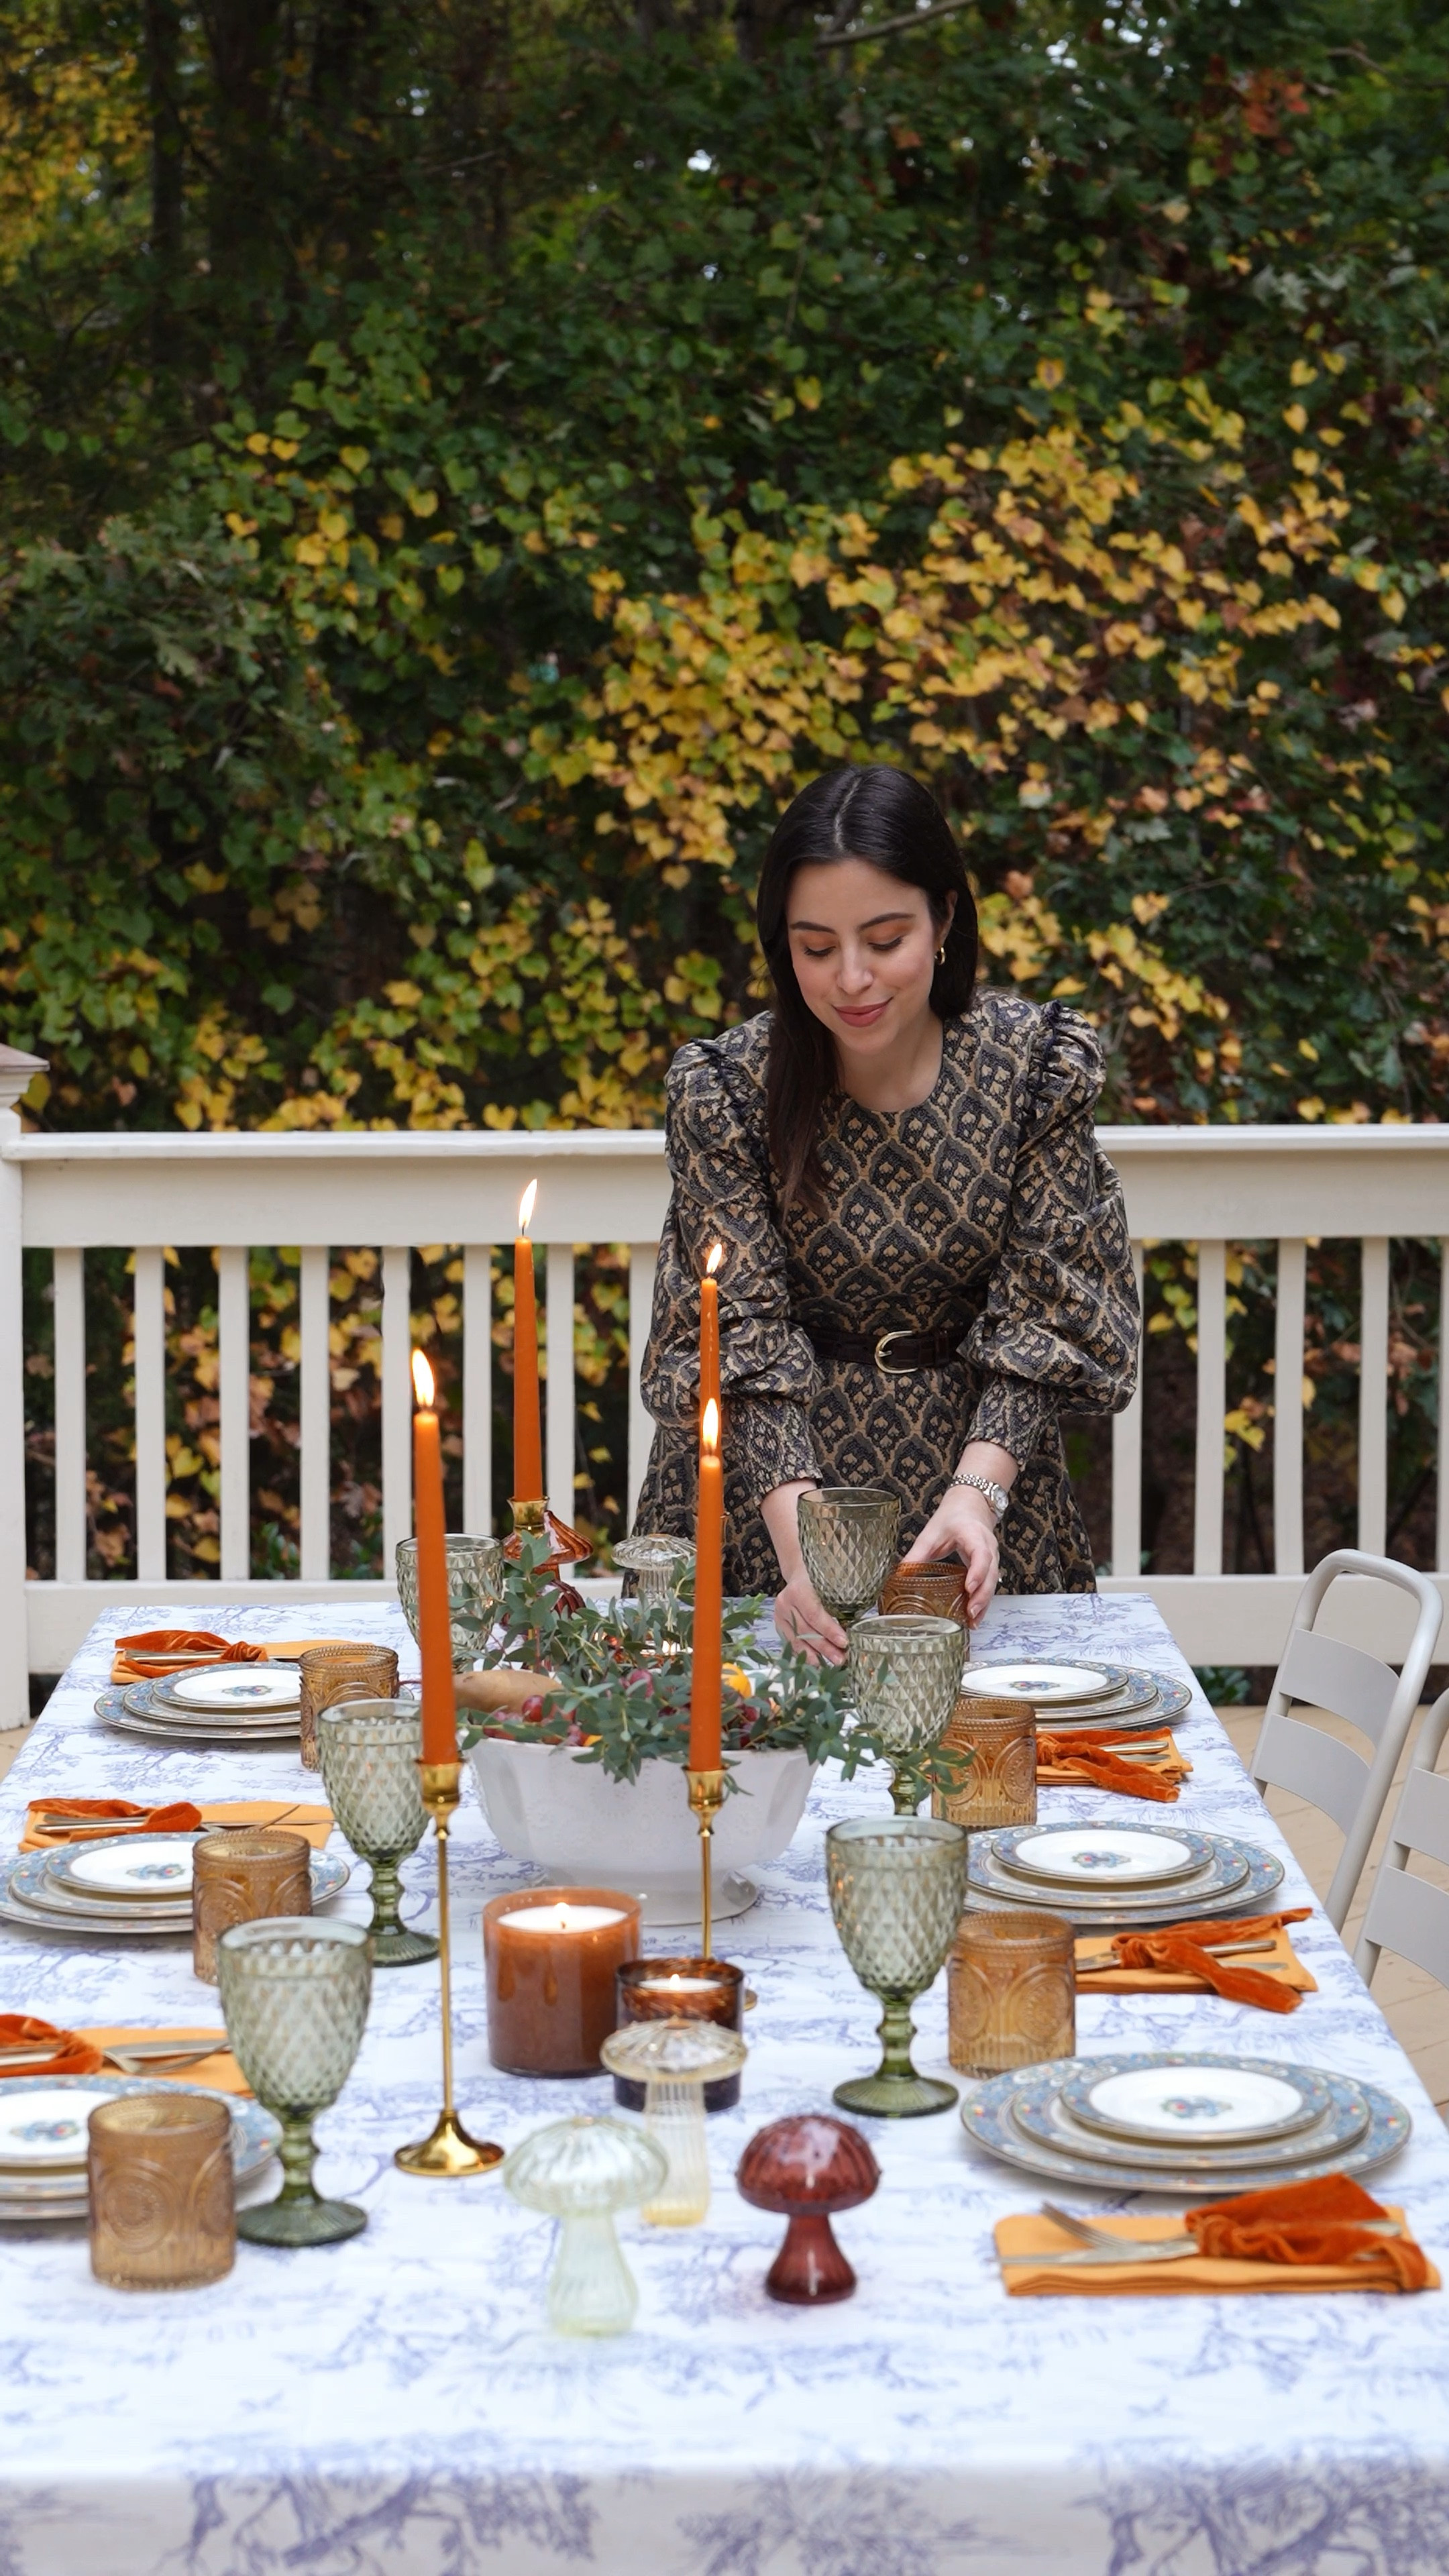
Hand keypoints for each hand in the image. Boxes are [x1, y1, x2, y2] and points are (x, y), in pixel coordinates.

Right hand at [774, 1567, 847, 1665]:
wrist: (799, 1574)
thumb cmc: (819, 1579)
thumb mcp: (829, 1584)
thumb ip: (839, 1603)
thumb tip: (856, 1628)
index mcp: (798, 1590)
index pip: (815, 1615)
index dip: (829, 1631)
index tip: (845, 1643)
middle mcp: (785, 1603)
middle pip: (806, 1630)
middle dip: (825, 1647)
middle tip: (841, 1659)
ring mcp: (779, 1615)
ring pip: (798, 1640)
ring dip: (815, 1655)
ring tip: (831, 1664)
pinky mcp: (778, 1624)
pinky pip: (792, 1643)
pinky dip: (805, 1653)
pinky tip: (817, 1662)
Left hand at [903, 1486, 1000, 1625]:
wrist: (970, 1506)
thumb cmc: (953, 1517)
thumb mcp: (931, 1533)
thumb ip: (916, 1554)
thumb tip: (900, 1574)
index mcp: (973, 1534)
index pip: (981, 1554)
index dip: (977, 1572)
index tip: (968, 1588)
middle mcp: (988, 1547)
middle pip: (991, 1573)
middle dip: (982, 1595)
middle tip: (970, 1613)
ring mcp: (992, 1557)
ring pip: (994, 1582)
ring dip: (984, 1602)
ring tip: (973, 1622)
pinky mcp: (991, 1566)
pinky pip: (990, 1584)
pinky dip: (984, 1601)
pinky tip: (975, 1616)